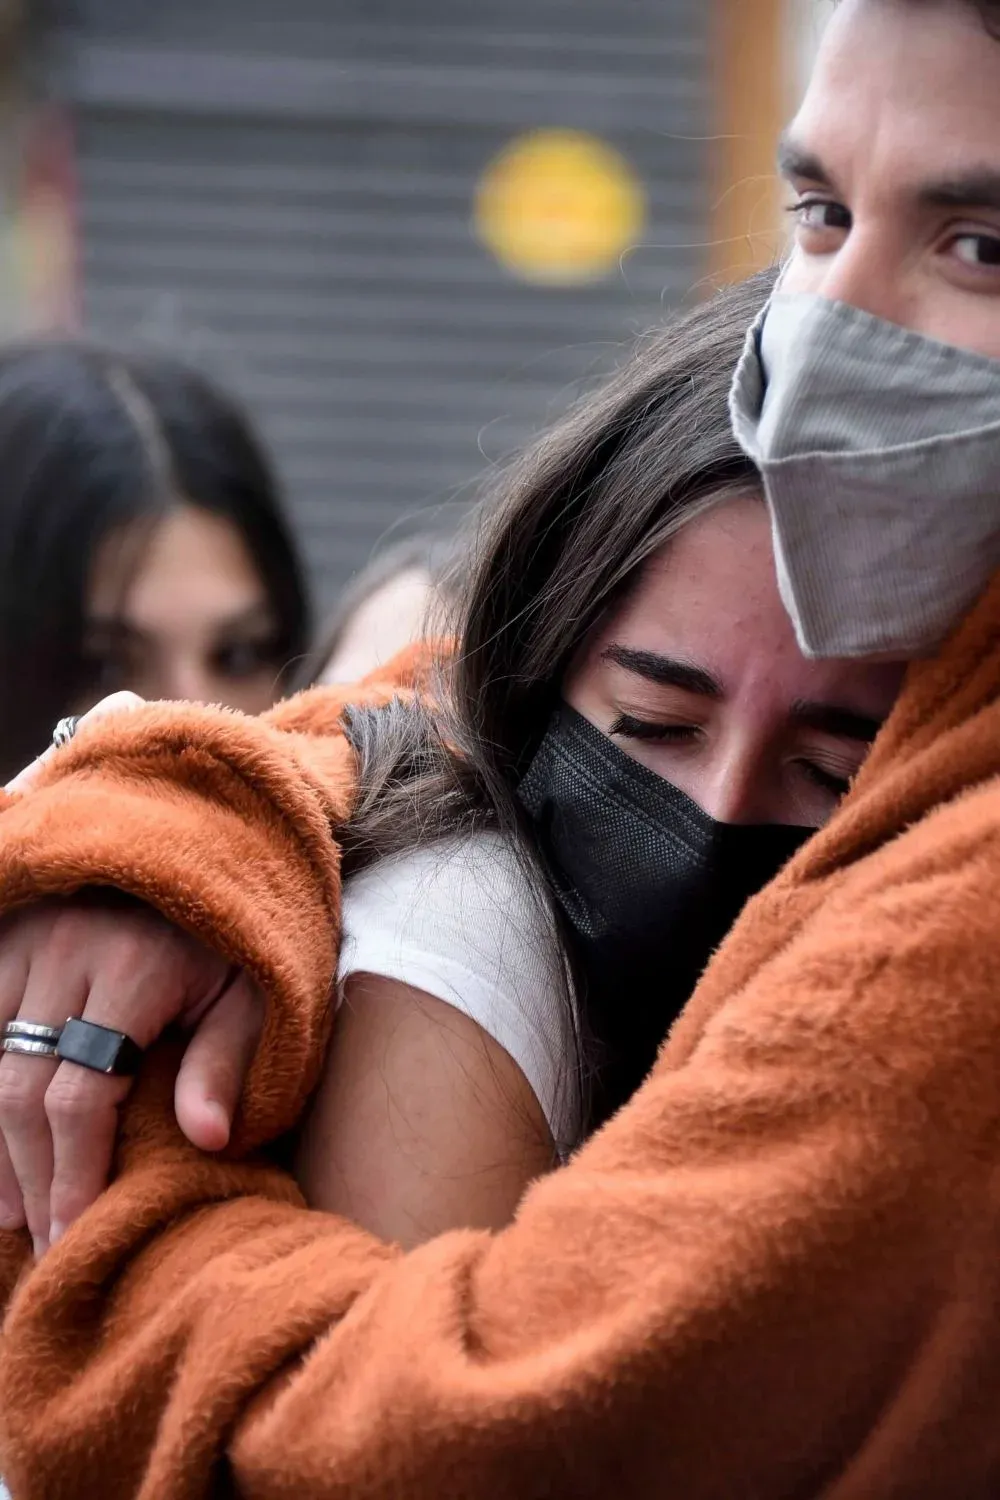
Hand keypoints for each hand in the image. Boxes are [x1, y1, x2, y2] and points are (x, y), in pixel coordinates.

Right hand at [0, 695, 263, 1255]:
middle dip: (31, 1176)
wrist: (208, 840)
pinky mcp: (5, 930)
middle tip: (43, 1240)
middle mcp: (66, 950)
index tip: (76, 1234)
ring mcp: (25, 937)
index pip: (79, 1095)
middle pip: (22, 1088)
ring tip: (8, 1212)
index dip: (74, 1175)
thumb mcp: (258, 988)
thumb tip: (207, 1138)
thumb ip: (229, 1057)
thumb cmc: (239, 933)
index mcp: (134, 968)